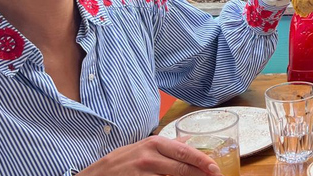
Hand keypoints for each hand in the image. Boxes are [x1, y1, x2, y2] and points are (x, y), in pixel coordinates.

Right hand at [79, 136, 220, 175]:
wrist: (97, 175)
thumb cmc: (123, 160)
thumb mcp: (144, 147)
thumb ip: (167, 146)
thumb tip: (189, 141)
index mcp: (155, 144)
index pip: (185, 152)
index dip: (203, 162)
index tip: (215, 169)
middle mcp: (149, 157)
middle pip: (182, 169)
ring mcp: (142, 173)